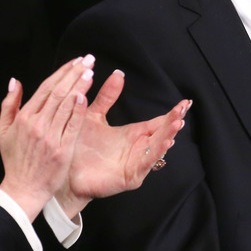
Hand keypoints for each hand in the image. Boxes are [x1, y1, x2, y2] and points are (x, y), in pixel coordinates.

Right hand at [0, 57, 92, 220]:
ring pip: (66, 105)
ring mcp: (50, 136)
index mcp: (24, 117)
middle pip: (58, 92)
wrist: (23, 189)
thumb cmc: (15, 160)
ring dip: (79, 86)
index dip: (62, 72)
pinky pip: (72, 125)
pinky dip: (78, 110)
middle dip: (75, 73)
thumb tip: (14, 82)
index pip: (46, 88)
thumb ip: (8, 105)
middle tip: (88, 59)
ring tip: (90, 71)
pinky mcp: (62, 149)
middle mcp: (37, 124)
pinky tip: (85, 96)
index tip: (75, 61)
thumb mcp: (2, 131)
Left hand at [56, 70, 189, 217]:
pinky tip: (165, 142)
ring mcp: (136, 163)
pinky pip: (146, 164)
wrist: (64, 172)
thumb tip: (118, 73)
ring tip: (178, 123)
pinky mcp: (130, 176)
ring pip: (157, 148)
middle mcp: (138, 148)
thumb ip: (107, 97)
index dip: (172, 113)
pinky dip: (156, 153)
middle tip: (183, 109)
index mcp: (133, 134)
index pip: (158, 122)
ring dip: (168, 136)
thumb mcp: (94, 116)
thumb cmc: (79, 147)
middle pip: (162, 133)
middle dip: (173, 121)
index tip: (185, 103)